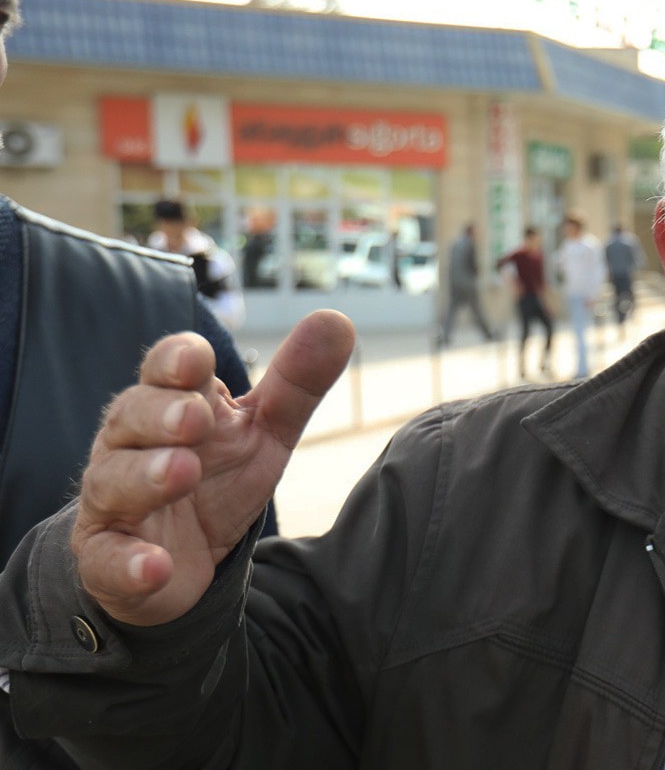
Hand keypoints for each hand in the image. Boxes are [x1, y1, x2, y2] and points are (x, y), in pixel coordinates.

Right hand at [71, 310, 355, 626]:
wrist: (179, 561)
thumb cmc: (217, 478)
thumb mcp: (263, 432)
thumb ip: (296, 383)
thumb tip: (337, 319)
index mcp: (169, 404)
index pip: (165, 370)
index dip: (176, 361)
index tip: (198, 358)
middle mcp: (130, 446)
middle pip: (132, 417)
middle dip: (161, 414)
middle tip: (195, 418)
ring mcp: (113, 502)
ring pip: (114, 480)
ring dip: (146, 475)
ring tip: (181, 472)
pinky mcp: (106, 559)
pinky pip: (108, 560)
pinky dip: (131, 563)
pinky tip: (156, 566)